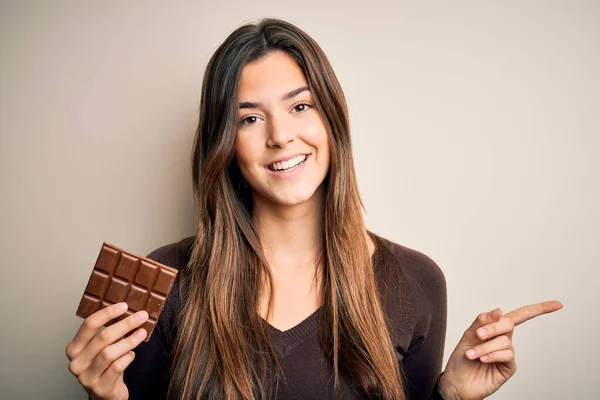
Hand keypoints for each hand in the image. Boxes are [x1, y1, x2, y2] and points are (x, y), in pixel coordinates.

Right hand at [66, 302, 148, 399]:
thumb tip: (129, 311)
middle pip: (103, 337)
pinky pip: (116, 367)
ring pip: (109, 353)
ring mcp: (86, 377)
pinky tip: (132, 354)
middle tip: (141, 317)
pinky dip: (127, 357)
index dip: (107, 313)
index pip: (89, 325)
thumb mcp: (102, 348)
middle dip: (125, 324)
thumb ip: (110, 332)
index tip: (124, 306)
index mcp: (74, 348)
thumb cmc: (105, 367)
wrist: (106, 394)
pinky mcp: (99, 388)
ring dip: (129, 341)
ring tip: (141, 333)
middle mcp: (77, 362)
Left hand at [439, 300, 562, 399]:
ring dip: (485, 347)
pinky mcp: (508, 367)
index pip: (518, 316)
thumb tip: (498, 310)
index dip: (538, 309)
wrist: (457, 382)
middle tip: (478, 334)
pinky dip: (493, 355)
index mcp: (494, 329)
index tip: (557, 305)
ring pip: (504, 341)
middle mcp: (503, 340)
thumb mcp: (468, 336)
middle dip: (493, 328)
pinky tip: (483, 360)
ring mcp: (507, 353)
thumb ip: (481, 321)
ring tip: (473, 354)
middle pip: (509, 324)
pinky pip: (506, 355)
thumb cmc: (461, 359)